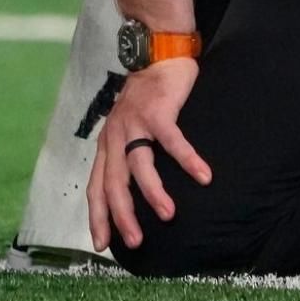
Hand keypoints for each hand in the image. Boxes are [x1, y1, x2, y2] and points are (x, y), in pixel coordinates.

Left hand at [88, 57, 210, 252]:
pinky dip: (187, 159)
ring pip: (139, 165)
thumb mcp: (128, 130)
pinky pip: (172, 141)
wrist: (157, 56)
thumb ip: (128, 157)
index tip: (102, 244)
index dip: (98, 216)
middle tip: (135, 241)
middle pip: (113, 183)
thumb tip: (137, 193)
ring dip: (153, 192)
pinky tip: (203, 176)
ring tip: (168, 214)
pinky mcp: (158, 112)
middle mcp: (115, 136)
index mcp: (107, 145)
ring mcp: (134, 123)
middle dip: (122, 215)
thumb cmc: (147, 100)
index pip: (96, 187)